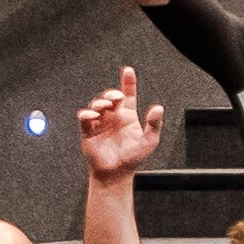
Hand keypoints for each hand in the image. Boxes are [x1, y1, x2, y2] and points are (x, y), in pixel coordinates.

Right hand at [76, 67, 161, 182]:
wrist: (116, 172)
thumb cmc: (133, 158)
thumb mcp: (149, 140)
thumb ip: (154, 124)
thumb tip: (159, 108)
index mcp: (128, 116)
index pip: (129, 95)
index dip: (128, 82)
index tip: (128, 70)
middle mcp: (114, 117)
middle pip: (110, 98)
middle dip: (112, 94)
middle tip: (116, 98)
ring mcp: (101, 123)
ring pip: (97, 105)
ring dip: (100, 103)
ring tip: (106, 107)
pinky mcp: (89, 131)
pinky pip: (85, 118)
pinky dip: (87, 114)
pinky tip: (93, 116)